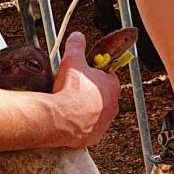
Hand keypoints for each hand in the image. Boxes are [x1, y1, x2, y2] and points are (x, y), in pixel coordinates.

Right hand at [51, 33, 120, 147]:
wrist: (60, 118)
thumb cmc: (70, 90)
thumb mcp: (72, 60)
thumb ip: (76, 46)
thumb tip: (77, 36)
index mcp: (112, 87)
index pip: (109, 77)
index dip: (96, 74)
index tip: (85, 74)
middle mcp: (113, 106)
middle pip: (103, 96)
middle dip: (91, 92)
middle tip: (75, 89)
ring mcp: (104, 123)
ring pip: (97, 113)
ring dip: (87, 109)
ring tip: (70, 104)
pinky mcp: (94, 136)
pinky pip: (89, 128)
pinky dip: (81, 124)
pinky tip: (69, 119)